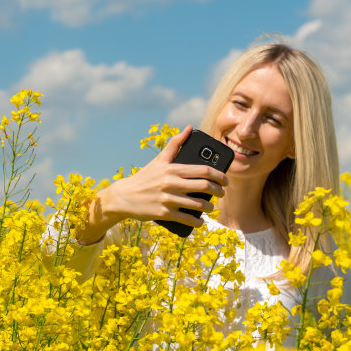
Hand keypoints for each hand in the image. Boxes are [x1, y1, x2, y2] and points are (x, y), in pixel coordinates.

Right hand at [108, 125, 227, 226]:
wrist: (124, 196)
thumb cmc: (146, 177)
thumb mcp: (160, 160)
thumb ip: (176, 144)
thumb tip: (189, 128)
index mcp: (173, 169)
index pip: (203, 170)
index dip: (219, 176)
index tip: (225, 180)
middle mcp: (171, 183)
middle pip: (204, 186)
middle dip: (219, 191)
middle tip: (222, 194)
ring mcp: (167, 199)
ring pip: (198, 204)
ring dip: (209, 207)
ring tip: (211, 207)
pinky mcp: (163, 213)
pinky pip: (186, 219)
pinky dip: (197, 222)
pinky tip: (200, 221)